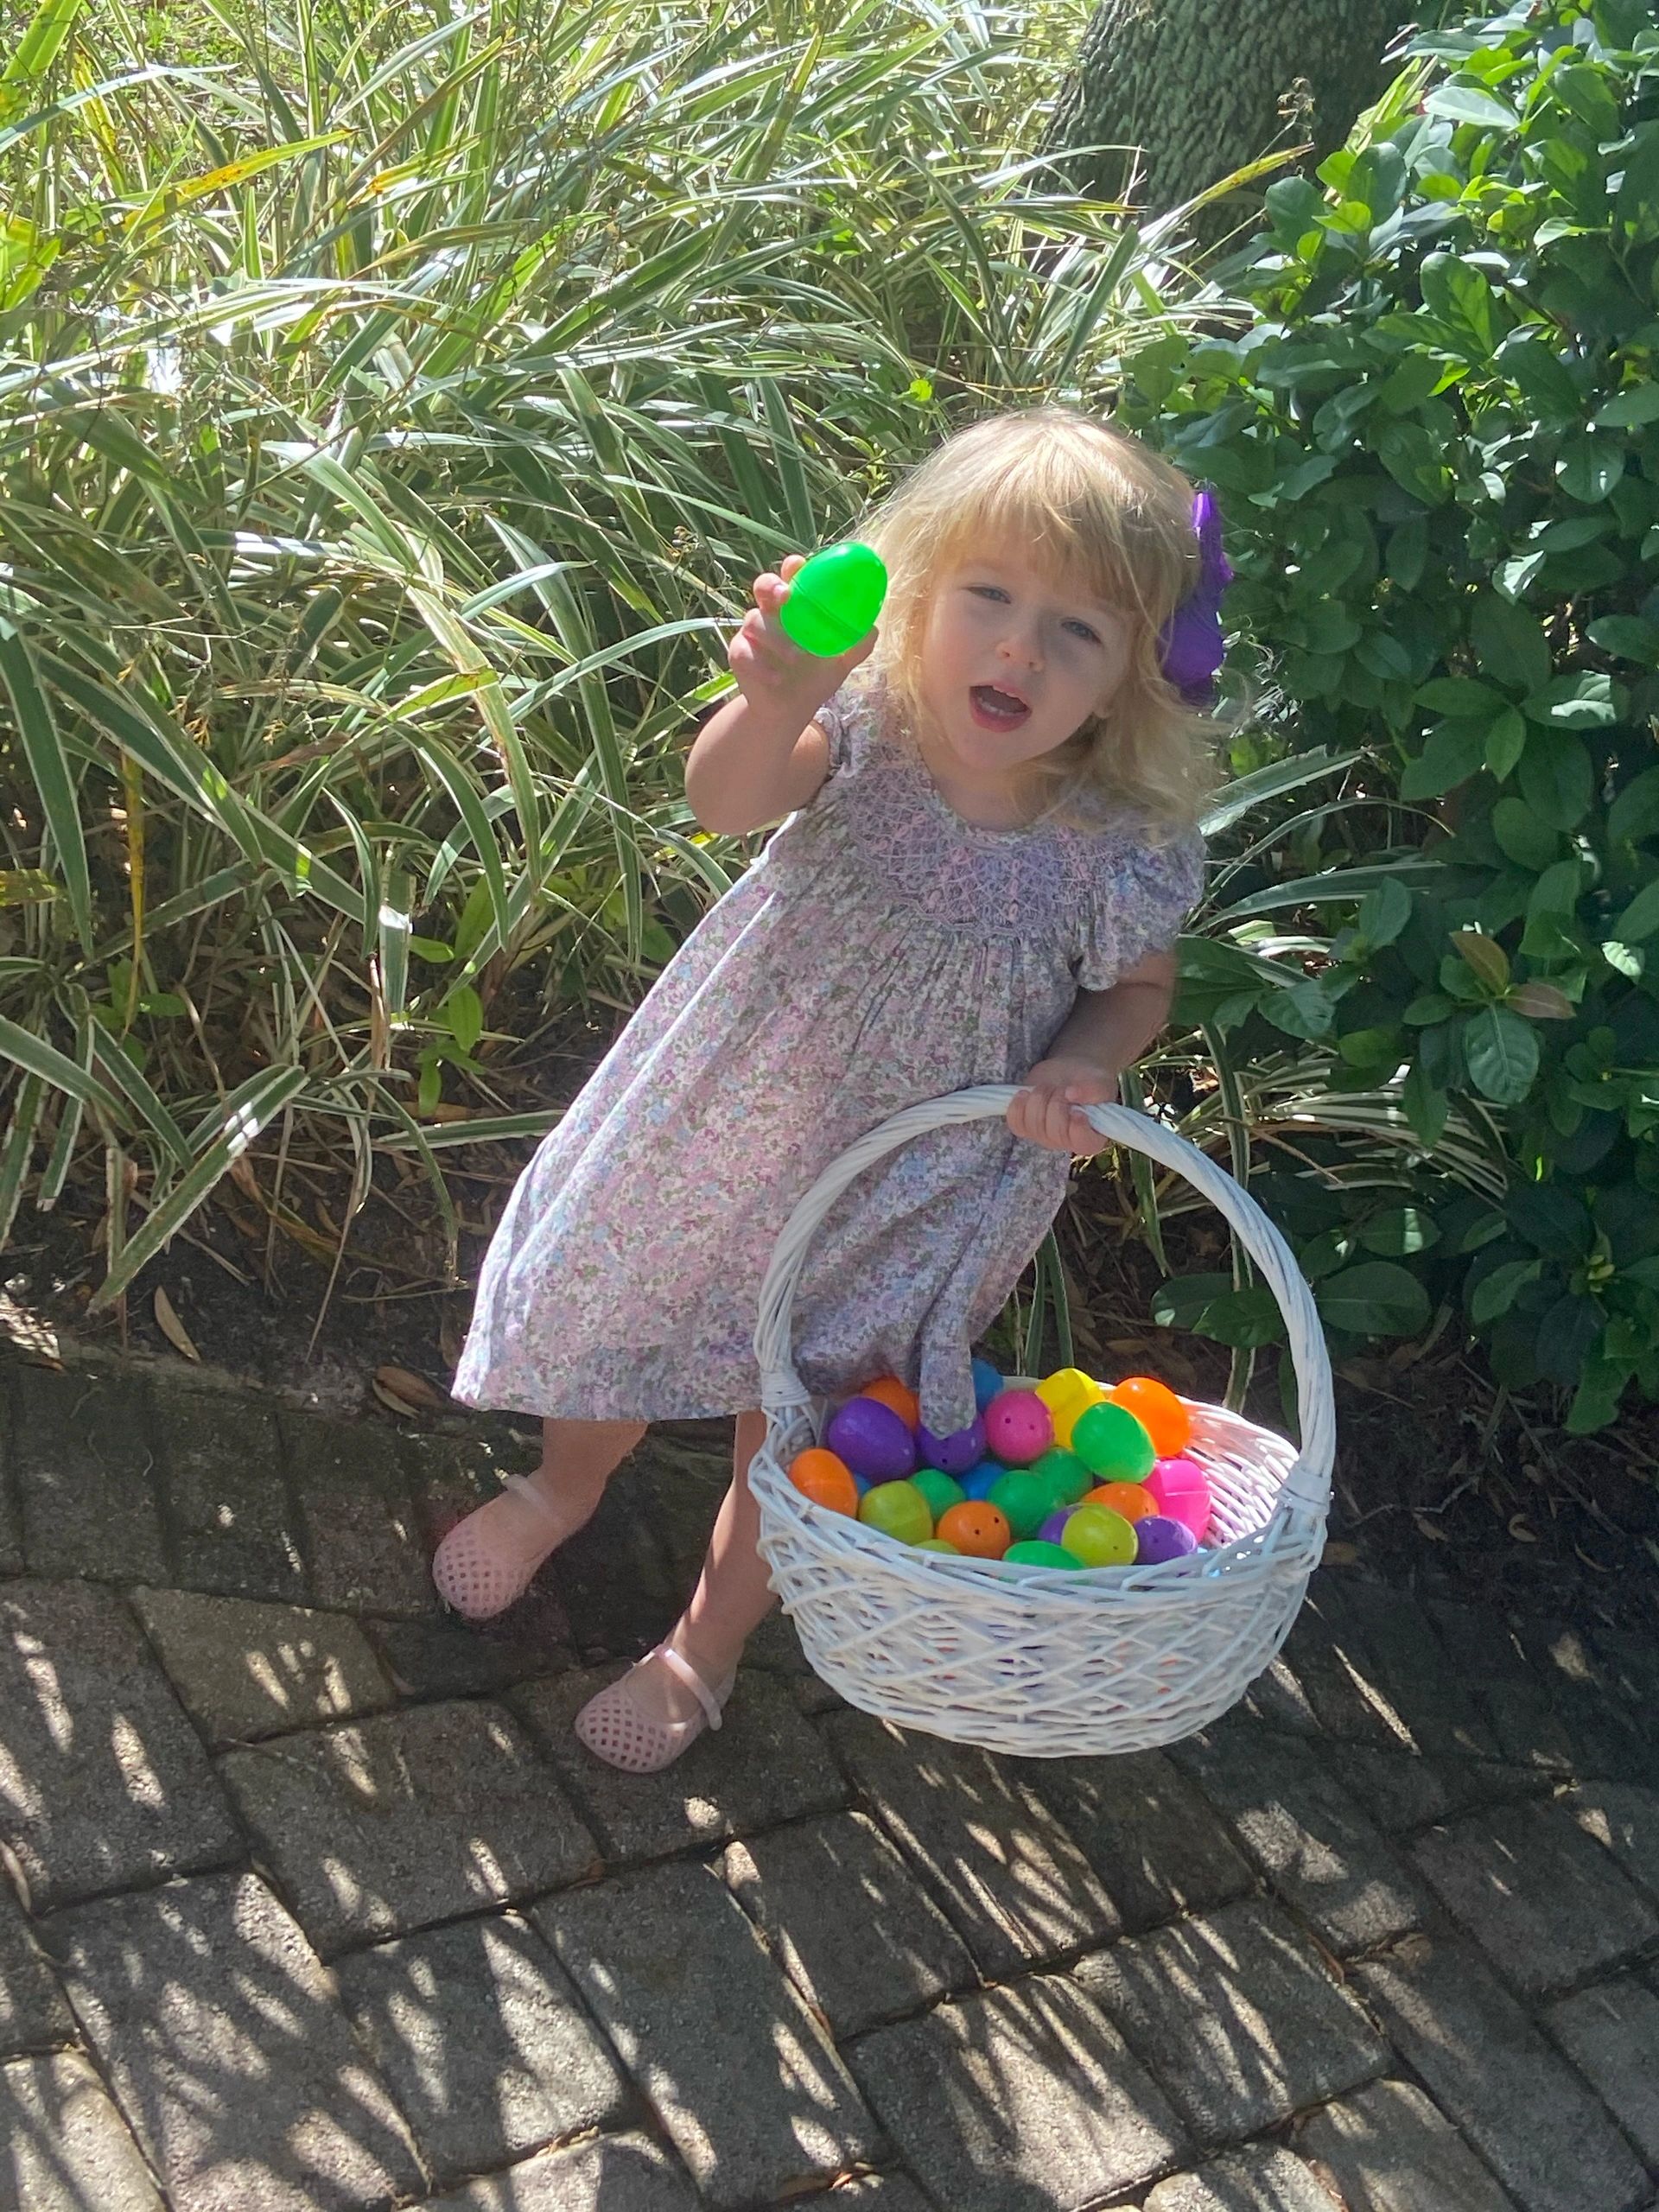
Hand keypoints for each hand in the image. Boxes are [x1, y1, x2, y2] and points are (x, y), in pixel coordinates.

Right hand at [727, 554, 876, 712]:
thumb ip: (857, 646)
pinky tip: (776, 678)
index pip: (791, 577)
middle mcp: (771, 614)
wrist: (791, 710)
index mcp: (795, 607)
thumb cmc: (814, 678)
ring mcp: (753, 634)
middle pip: (763, 586)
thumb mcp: (840, 663)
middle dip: (771, 586)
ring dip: (774, 638)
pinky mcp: (739, 655)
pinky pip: (743, 652)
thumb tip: (872, 630)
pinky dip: (760, 665)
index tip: (798, 565)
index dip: (792, 567)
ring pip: (753, 620)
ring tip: (794, 658)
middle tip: (784, 596)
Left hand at [1006, 1057, 1117, 1156]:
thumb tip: (1072, 1094)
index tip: (1077, 1110)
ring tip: (1048, 1087)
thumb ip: (1093, 1090)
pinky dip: (1017, 1107)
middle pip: (1055, 1132)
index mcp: (1092, 1136)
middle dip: (1057, 1103)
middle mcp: (1067, 1142)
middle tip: (1062, 1089)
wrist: (1069, 1072)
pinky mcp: (1026, 1127)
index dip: (1078, 1128)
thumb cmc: (1089, 1081)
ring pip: (1034, 1125)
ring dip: (1039, 1099)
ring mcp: (1044, 1136)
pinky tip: (1025, 1093)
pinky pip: (1015, 1124)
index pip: (1083, 1142)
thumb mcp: (1100, 1081)